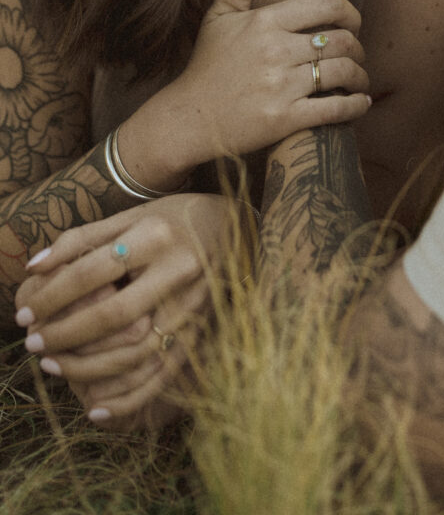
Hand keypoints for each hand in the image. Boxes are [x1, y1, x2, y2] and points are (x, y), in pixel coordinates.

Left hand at [14, 195, 237, 422]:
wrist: (235, 226)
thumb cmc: (173, 219)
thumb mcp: (131, 216)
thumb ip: (82, 238)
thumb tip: (34, 266)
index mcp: (156, 235)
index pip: (93, 271)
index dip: (52, 296)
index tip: (23, 313)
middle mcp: (178, 270)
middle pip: (113, 314)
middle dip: (65, 334)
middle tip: (32, 344)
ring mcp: (194, 303)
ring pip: (137, 351)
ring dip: (89, 367)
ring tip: (53, 367)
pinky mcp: (202, 330)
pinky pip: (164, 374)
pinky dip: (129, 398)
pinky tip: (96, 410)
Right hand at [122, 0, 370, 180]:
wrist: (189, 118)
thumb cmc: (207, 65)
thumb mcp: (217, 17)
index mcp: (263, 22)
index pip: (325, 5)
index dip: (348, 12)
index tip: (352, 23)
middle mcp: (275, 51)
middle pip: (340, 40)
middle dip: (357, 47)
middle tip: (358, 53)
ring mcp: (281, 86)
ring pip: (342, 72)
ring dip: (359, 75)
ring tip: (359, 77)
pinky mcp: (286, 118)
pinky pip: (335, 108)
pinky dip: (355, 105)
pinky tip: (360, 102)